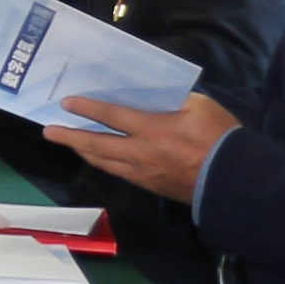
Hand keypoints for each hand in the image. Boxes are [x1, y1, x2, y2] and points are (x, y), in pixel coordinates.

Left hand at [72, 89, 233, 202]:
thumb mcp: (199, 105)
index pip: (111, 117)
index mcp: (153, 129)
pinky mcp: (151, 186)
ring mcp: (144, 173)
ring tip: (70, 143)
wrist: (234, 179)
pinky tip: (99, 158)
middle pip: (97, 145)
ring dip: (84, 152)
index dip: (87, 109)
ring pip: (104, 162)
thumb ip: (172, 100)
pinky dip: (104, 163)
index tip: (66, 103)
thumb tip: (154, 97)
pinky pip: (119, 173)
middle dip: (70, 137)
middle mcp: (141, 153)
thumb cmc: (219, 137)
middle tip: (50, 131)